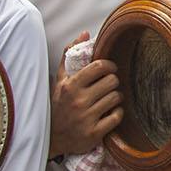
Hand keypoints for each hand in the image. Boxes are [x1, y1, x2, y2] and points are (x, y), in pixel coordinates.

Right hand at [50, 33, 120, 157]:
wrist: (52, 138)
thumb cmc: (59, 105)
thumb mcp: (60, 79)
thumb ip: (70, 54)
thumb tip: (85, 33)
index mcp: (70, 85)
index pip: (100, 67)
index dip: (110, 66)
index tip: (110, 69)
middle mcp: (78, 101)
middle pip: (112, 81)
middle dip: (113, 82)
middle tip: (109, 85)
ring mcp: (86, 118)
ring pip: (116, 98)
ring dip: (116, 97)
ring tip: (109, 98)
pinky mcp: (94, 133)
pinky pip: (117, 116)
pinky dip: (117, 113)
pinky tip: (111, 112)